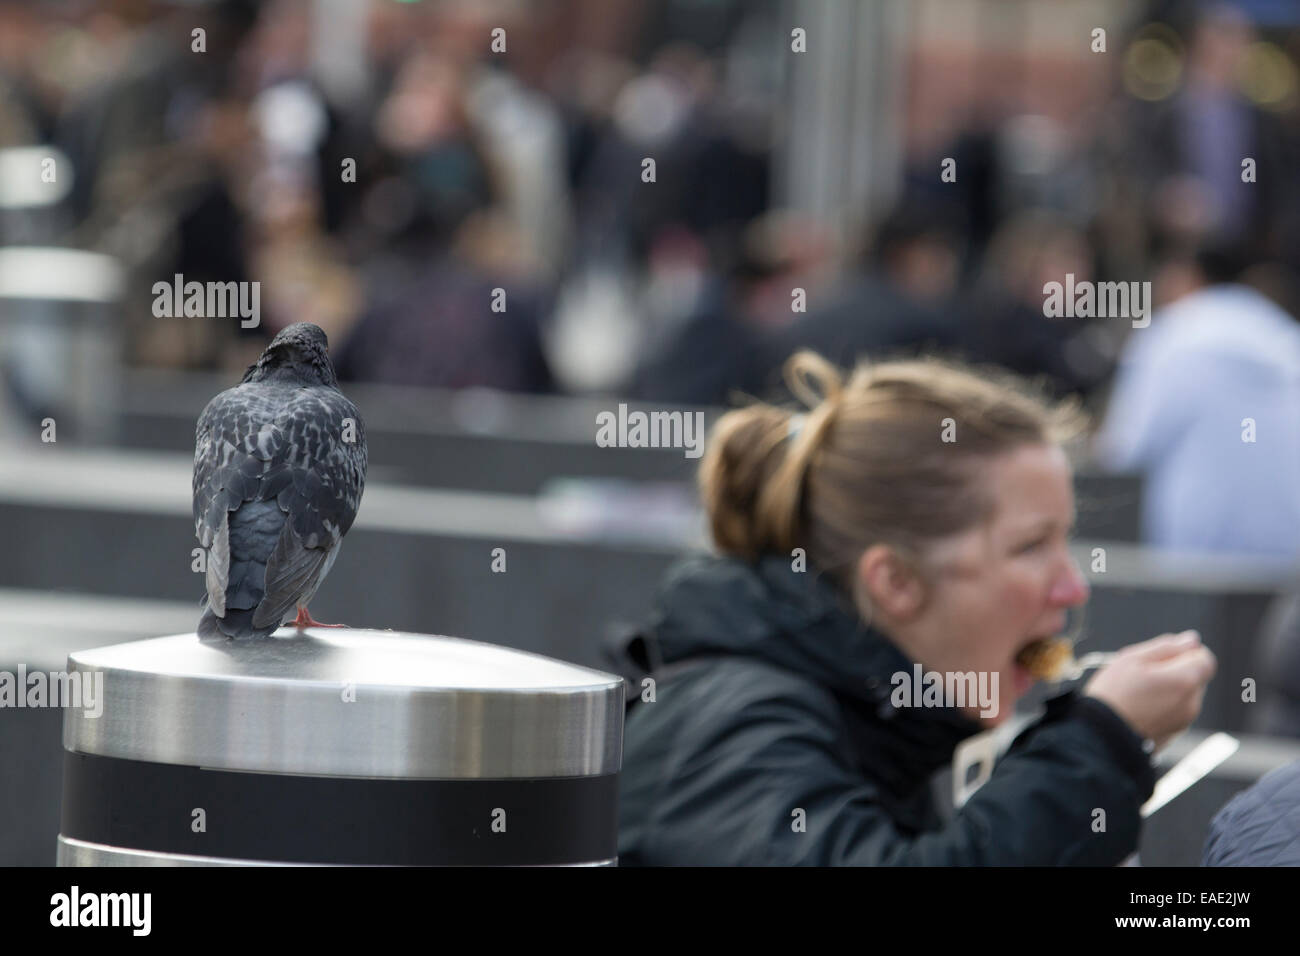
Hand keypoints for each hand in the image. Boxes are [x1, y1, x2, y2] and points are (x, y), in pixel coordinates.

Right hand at [1083, 630, 1216, 751]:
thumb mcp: (1132, 659)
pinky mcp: (1174, 735)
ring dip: (1167, 689)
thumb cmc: (1114, 695)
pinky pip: (1174, 712)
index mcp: (1185, 680)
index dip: (1186, 652)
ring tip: (1136, 693)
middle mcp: (1192, 703)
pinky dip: (1162, 707)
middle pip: (1194, 677)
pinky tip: (1138, 709)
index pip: (1205, 658)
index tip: (1162, 656)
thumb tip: (1192, 640)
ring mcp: (1184, 722)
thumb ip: (1166, 646)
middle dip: (1174, 671)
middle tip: (1142, 674)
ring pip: (1183, 695)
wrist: (1101, 738)